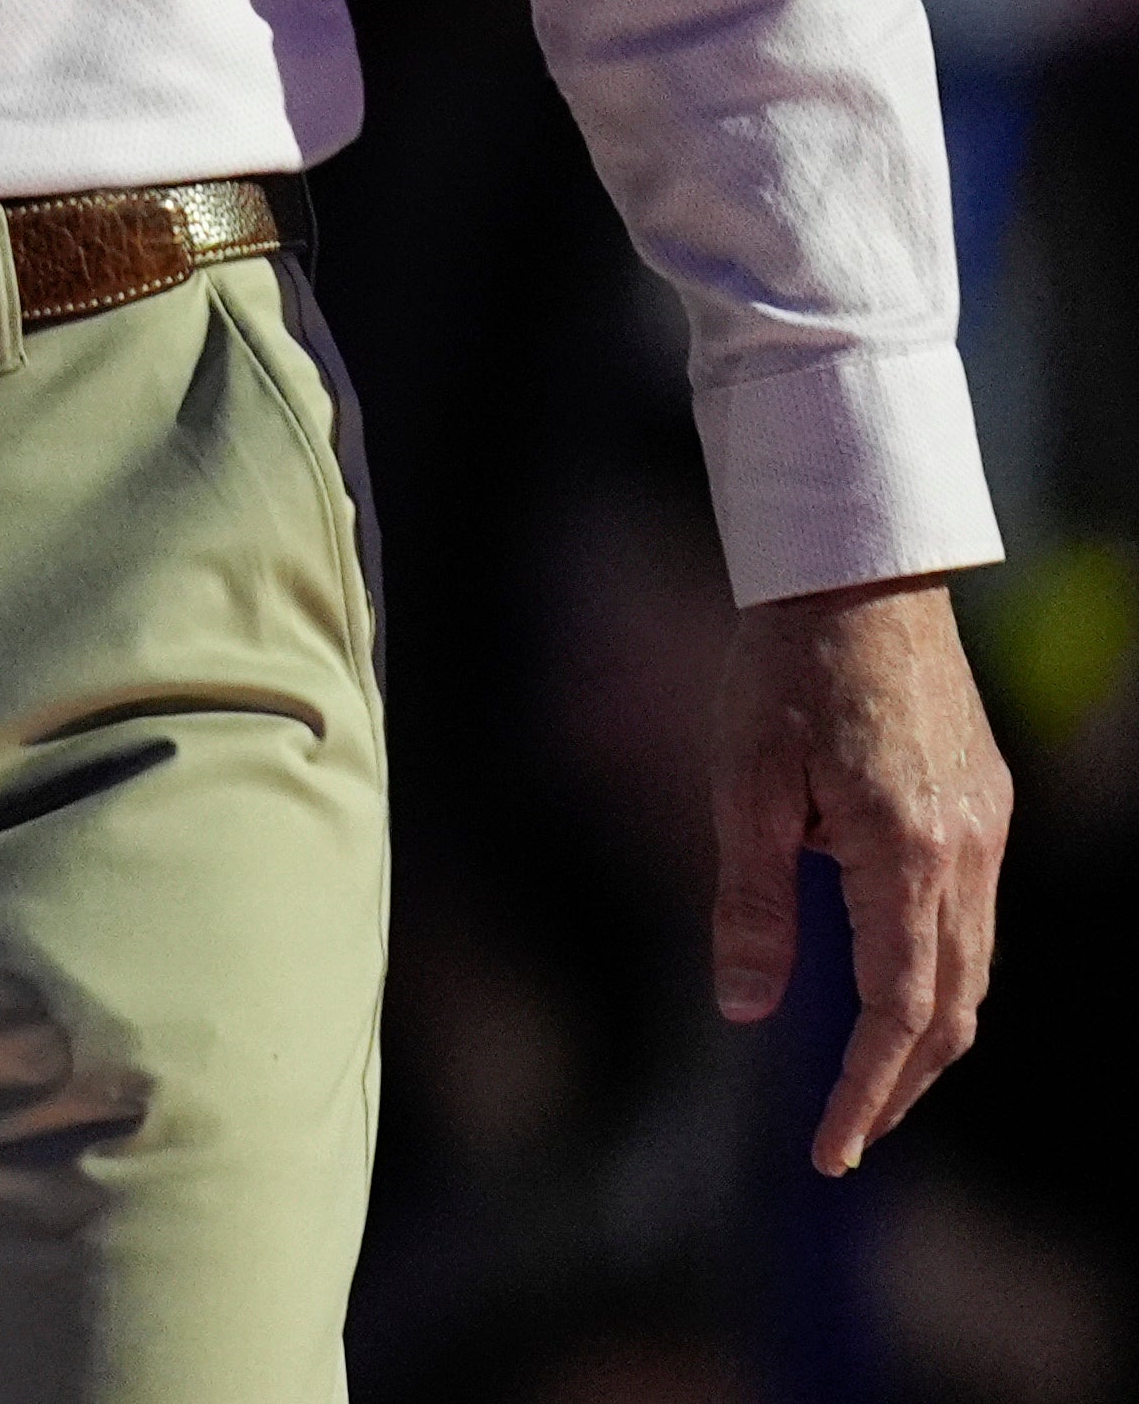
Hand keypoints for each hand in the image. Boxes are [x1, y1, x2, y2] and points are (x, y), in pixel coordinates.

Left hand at [710, 575, 1009, 1174]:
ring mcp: (985, 831)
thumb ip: (751, 904)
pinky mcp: (984, 806)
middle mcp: (966, 854)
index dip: (866, 1093)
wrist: (856, 576)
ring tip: (867, 1085)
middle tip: (846, 1139)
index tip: (830, 1151)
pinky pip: (975, 919)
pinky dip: (938, 975)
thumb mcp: (743, 786)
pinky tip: (894, 988)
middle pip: (952, 1010)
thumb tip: (747, 1011)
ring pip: (973, 970)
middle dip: (902, 1087)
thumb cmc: (782, 672)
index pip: (899, 1014)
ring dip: (925, 1039)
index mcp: (905, 855)